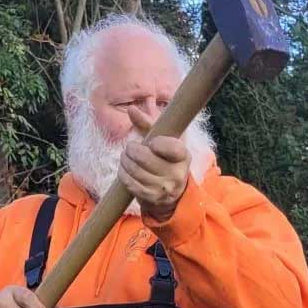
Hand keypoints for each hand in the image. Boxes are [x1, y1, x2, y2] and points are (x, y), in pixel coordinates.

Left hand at [121, 105, 189, 221]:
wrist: (171, 191)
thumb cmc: (165, 158)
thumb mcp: (162, 139)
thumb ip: (147, 123)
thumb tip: (131, 109)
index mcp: (183, 156)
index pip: (171, 148)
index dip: (157, 143)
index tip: (152, 142)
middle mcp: (177, 174)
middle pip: (145, 158)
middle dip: (132, 150)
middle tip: (130, 147)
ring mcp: (164, 188)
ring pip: (135, 170)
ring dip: (125, 161)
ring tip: (126, 157)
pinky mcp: (152, 198)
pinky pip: (130, 183)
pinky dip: (123, 173)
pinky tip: (125, 169)